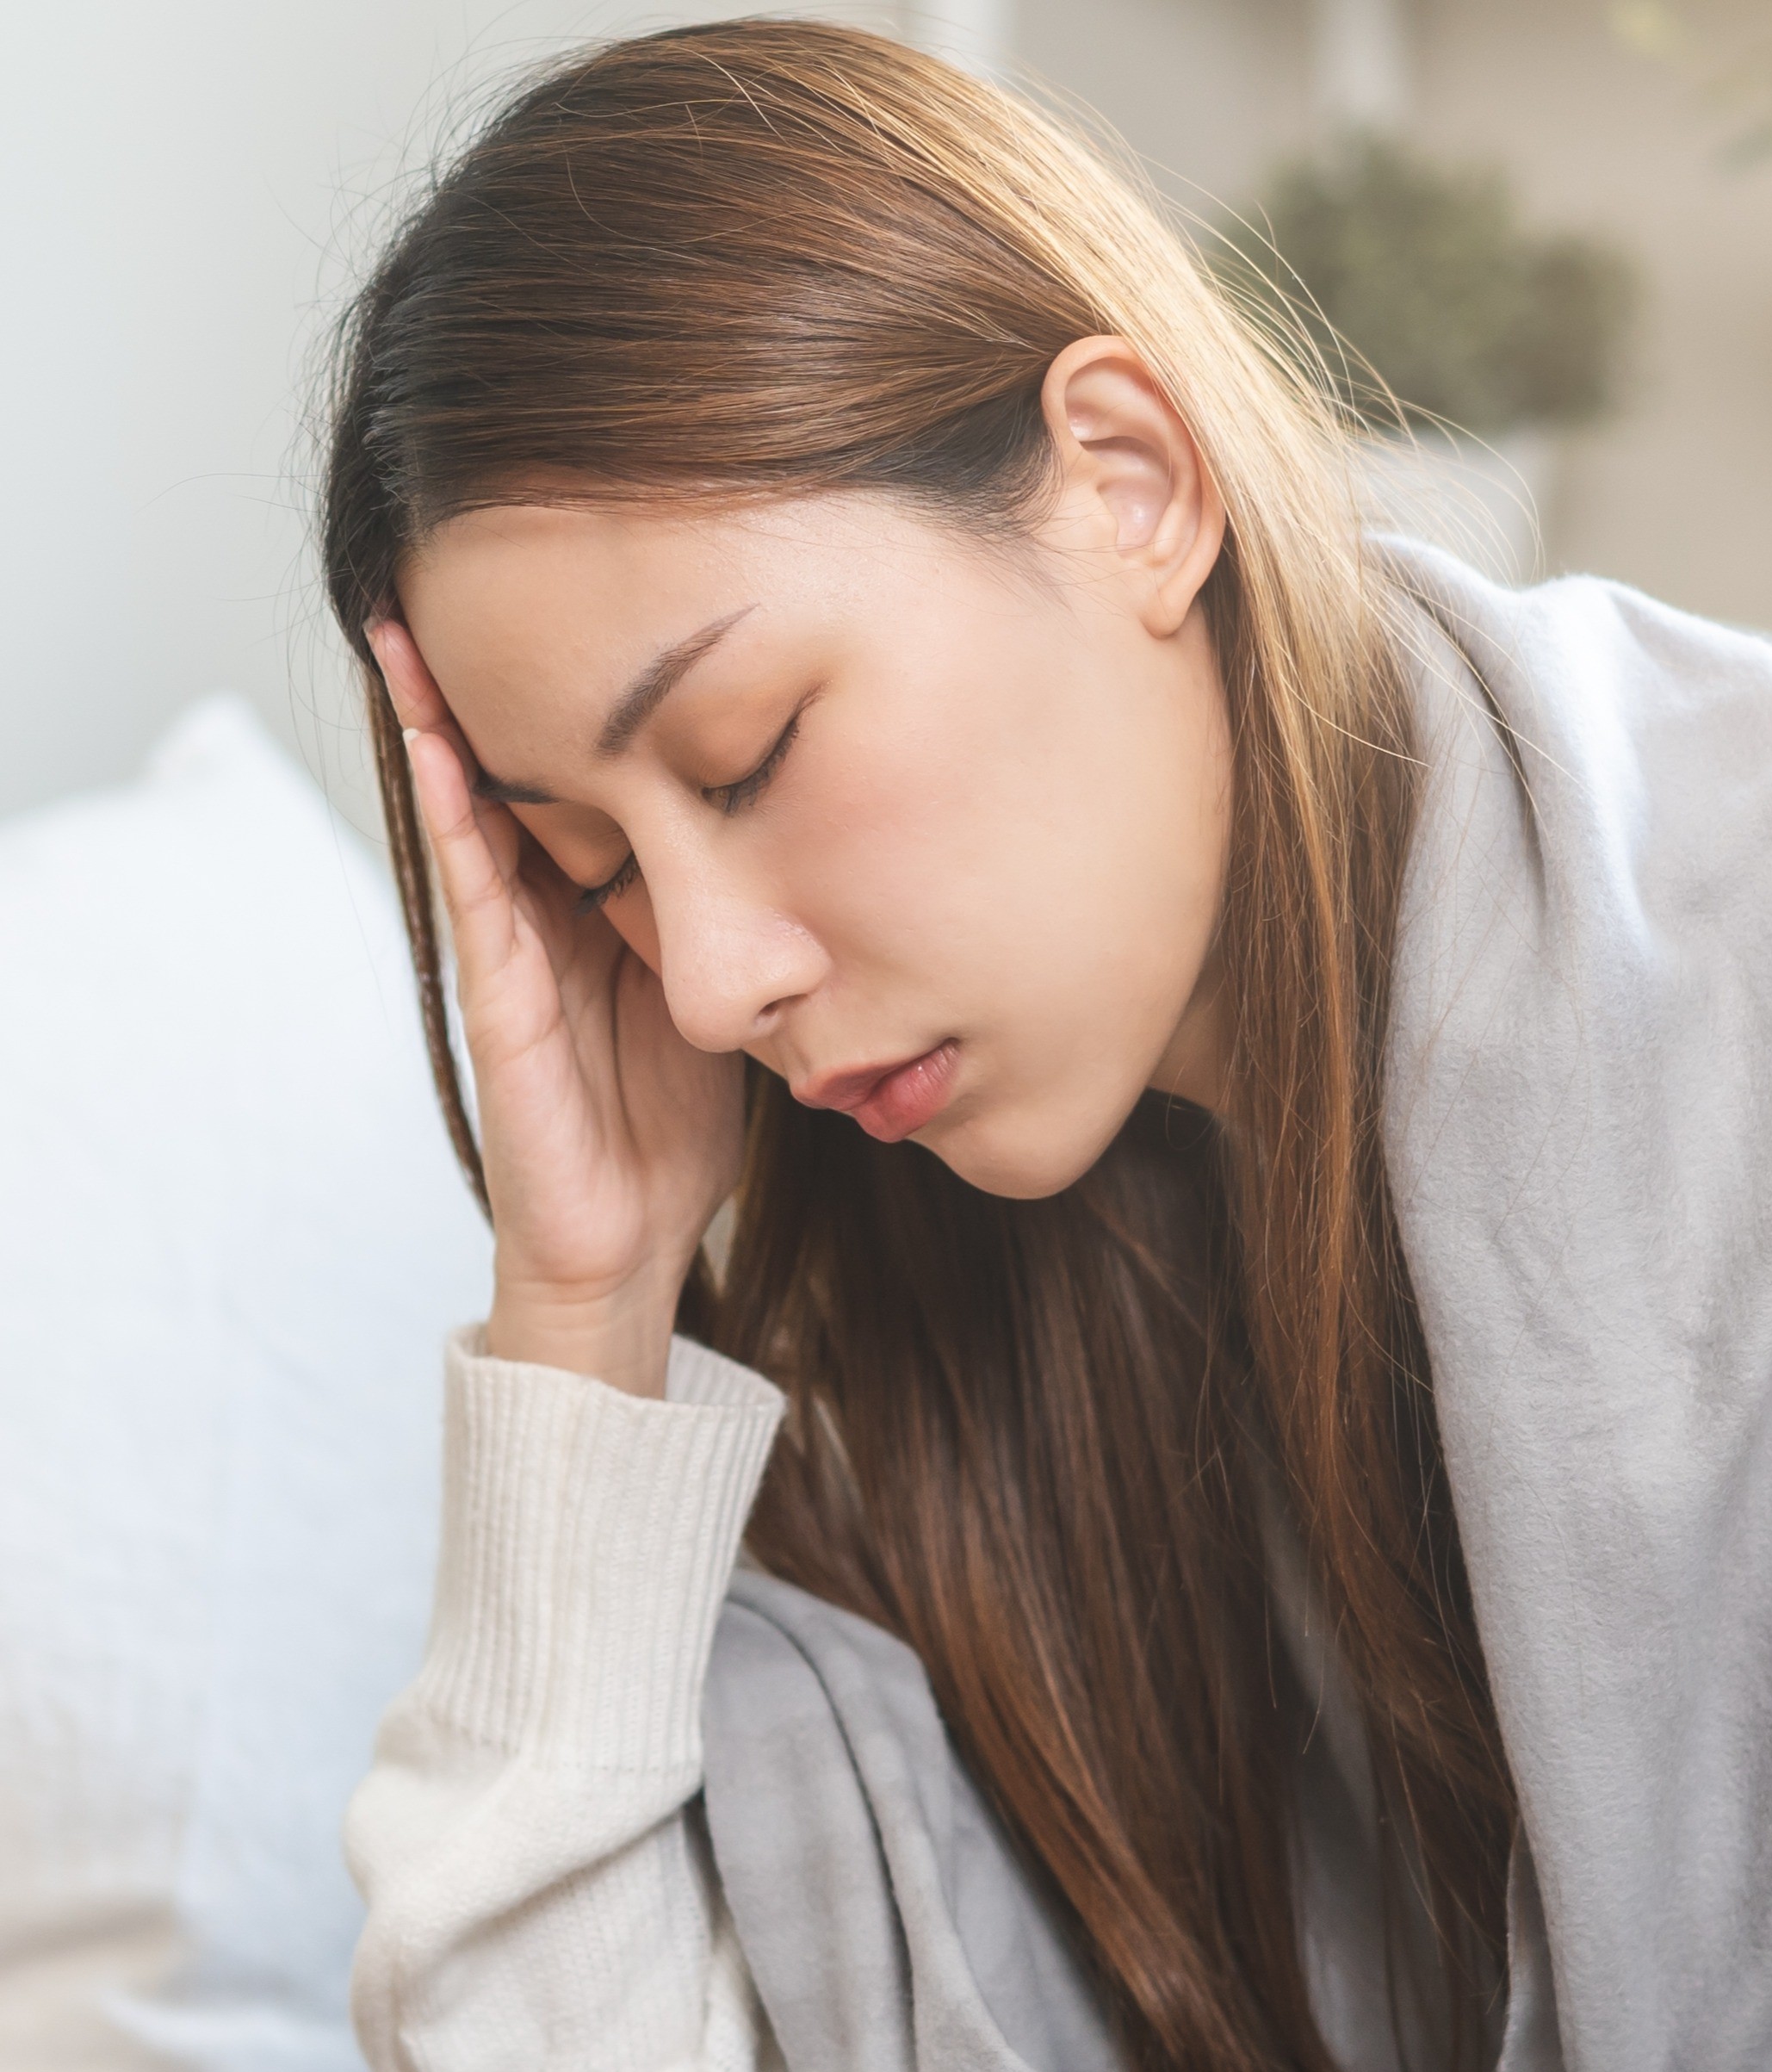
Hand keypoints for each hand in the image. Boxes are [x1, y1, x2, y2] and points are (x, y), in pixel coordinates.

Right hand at [371, 621, 744, 1396]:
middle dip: (491, 686)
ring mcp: (514, 957)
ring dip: (439, 724)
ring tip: (409, 626)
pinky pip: (472, 893)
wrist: (637, 1240)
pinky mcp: (498, 1004)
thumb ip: (729, 922)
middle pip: (516, 779)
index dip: (575, 707)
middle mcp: (550, 920)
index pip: (581, 787)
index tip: (580, 607)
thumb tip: (803, 846)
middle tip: (466, 570)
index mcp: (606, 913)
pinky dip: (451, 816)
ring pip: (473, 816)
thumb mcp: (724, 994)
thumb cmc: (677, 1121)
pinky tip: (434, 746)